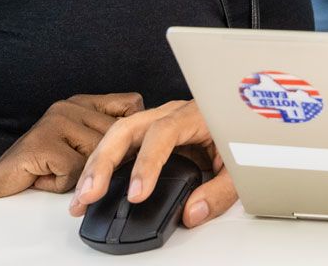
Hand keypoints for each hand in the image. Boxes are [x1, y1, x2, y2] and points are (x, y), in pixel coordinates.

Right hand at [0, 92, 142, 206]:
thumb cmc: (43, 167)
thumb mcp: (82, 147)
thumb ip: (109, 137)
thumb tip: (147, 144)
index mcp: (83, 103)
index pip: (131, 104)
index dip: (134, 131)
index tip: (123, 149)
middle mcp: (70, 106)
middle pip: (118, 137)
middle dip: (104, 162)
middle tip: (72, 166)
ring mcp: (55, 122)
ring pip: (98, 156)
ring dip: (79, 175)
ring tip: (56, 171)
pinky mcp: (42, 143)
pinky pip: (74, 171)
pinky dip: (61, 183)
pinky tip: (44, 176)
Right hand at [68, 100, 233, 228]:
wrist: (247, 117)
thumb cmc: (242, 135)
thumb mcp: (241, 165)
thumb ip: (220, 190)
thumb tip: (192, 212)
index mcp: (195, 115)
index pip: (164, 133)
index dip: (147, 163)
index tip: (136, 193)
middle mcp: (171, 114)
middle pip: (128, 129)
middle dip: (105, 162)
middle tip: (90, 194)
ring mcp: (157, 121)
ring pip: (118, 135)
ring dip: (96, 166)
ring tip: (81, 198)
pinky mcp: (150, 133)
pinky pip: (122, 144)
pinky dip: (103, 166)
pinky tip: (90, 187)